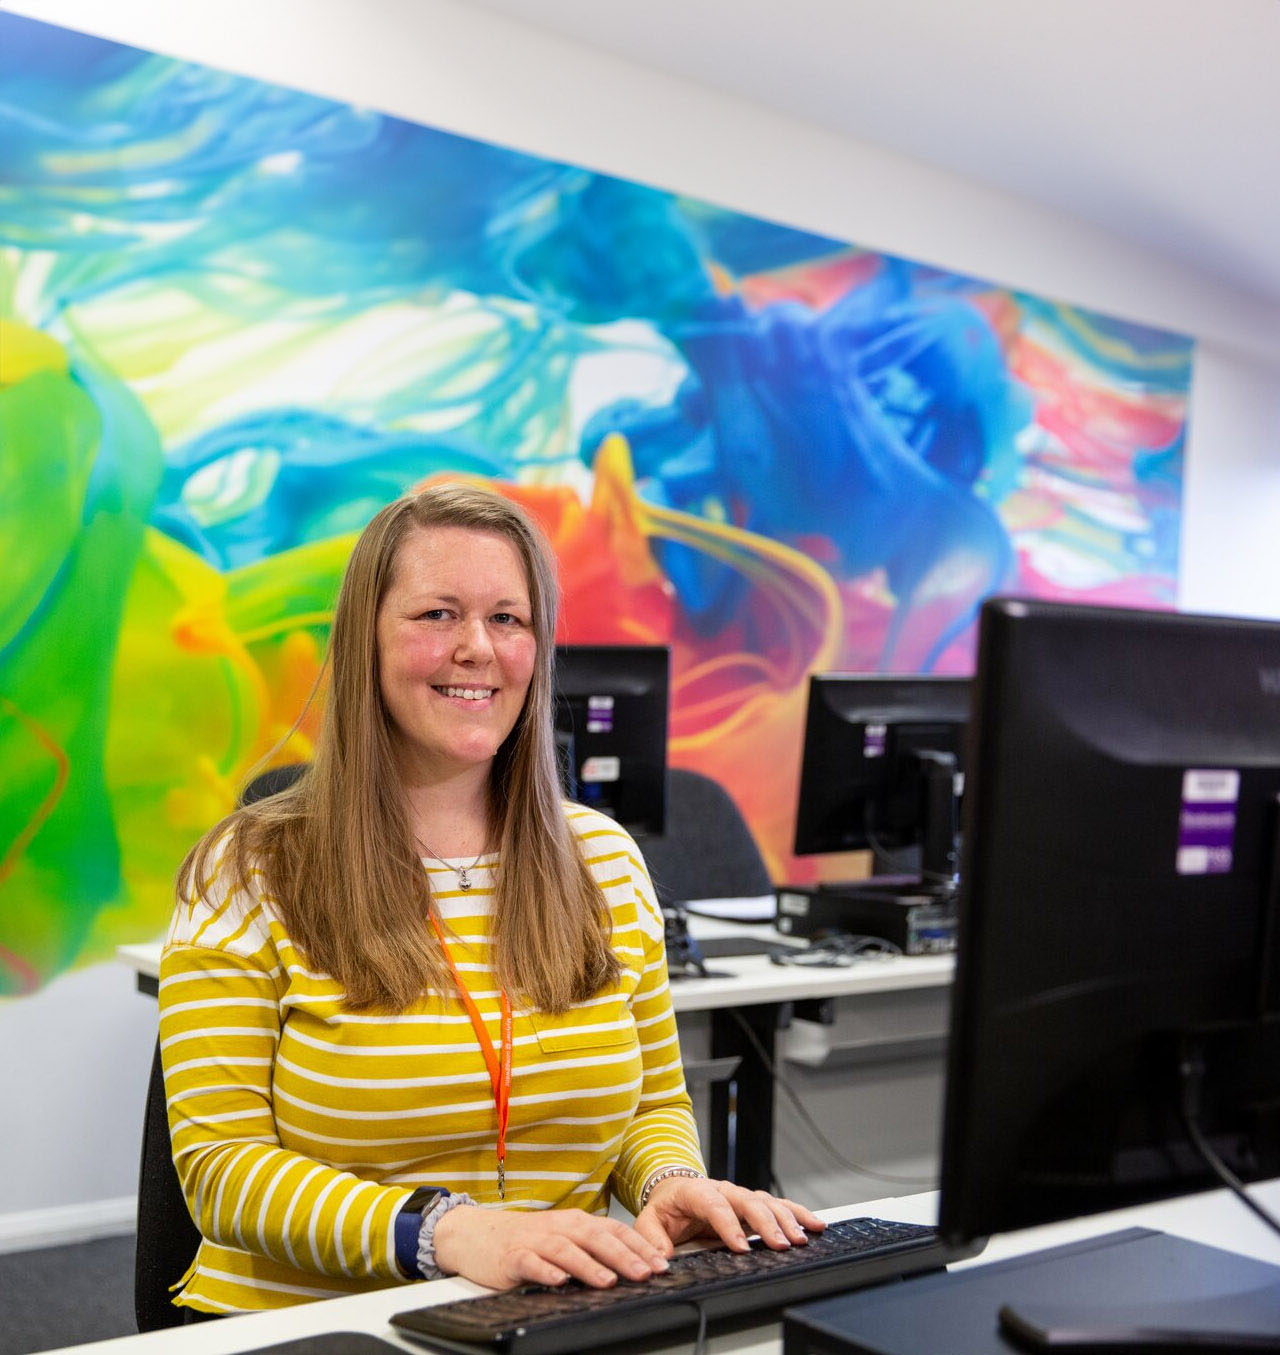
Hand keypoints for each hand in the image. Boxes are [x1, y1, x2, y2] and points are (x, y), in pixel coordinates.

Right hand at [432, 1205, 671, 1290]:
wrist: (474, 1233)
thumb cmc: (523, 1239)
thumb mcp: (561, 1238)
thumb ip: (589, 1248)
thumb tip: (629, 1266)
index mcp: (574, 1222)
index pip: (612, 1231)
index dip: (638, 1245)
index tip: (661, 1262)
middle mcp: (558, 1227)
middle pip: (595, 1238)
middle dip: (623, 1255)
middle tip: (646, 1272)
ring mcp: (534, 1240)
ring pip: (566, 1249)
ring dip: (589, 1264)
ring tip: (609, 1279)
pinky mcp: (511, 1256)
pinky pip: (530, 1262)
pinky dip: (545, 1271)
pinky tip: (558, 1281)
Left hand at [633, 1176, 825, 1255]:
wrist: (676, 1190)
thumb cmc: (667, 1207)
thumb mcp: (650, 1219)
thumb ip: (651, 1236)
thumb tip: (661, 1256)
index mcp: (697, 1192)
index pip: (715, 1204)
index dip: (729, 1225)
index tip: (741, 1246)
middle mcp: (724, 1189)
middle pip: (748, 1202)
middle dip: (766, 1223)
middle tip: (780, 1245)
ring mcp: (741, 1196)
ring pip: (768, 1203)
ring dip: (786, 1220)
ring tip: (801, 1239)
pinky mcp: (754, 1204)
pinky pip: (779, 1206)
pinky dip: (798, 1214)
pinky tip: (815, 1225)